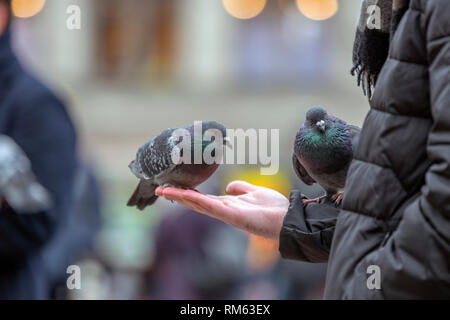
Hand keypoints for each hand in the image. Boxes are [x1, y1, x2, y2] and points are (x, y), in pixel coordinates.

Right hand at [155, 181, 289, 240]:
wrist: (286, 218)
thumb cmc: (273, 207)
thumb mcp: (253, 191)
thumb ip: (240, 188)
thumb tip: (229, 186)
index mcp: (227, 204)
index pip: (202, 198)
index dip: (187, 193)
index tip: (172, 187)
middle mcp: (223, 210)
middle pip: (195, 202)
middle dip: (177, 196)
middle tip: (159, 189)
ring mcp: (224, 213)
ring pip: (197, 204)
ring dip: (179, 197)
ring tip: (163, 191)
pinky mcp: (229, 214)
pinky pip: (208, 205)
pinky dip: (193, 199)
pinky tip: (181, 194)